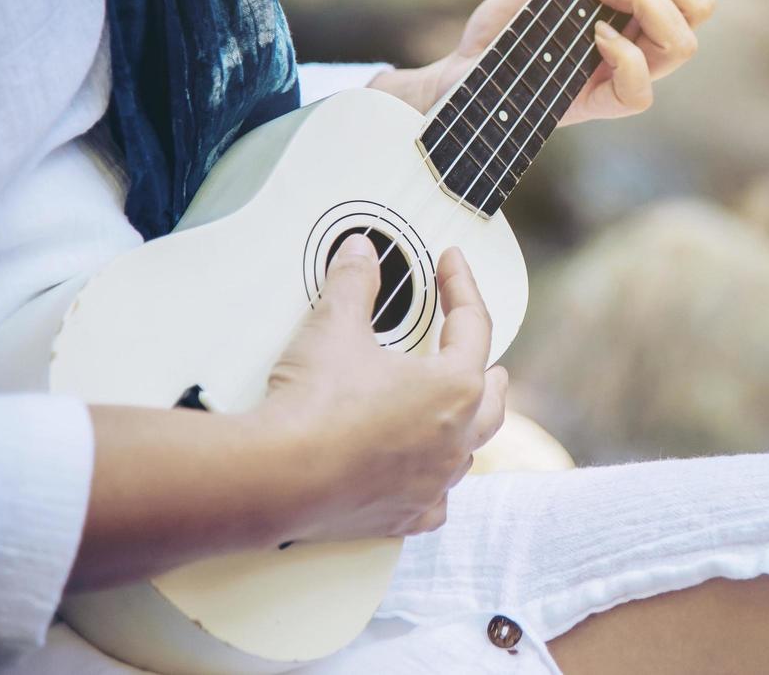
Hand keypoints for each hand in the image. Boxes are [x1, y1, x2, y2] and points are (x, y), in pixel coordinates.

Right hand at [256, 235, 506, 540]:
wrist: (276, 477)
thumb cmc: (312, 405)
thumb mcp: (335, 326)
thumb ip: (355, 282)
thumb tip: (360, 252)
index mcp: (455, 388)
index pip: (473, 324)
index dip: (461, 285)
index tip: (451, 264)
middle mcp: (456, 438)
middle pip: (491, 396)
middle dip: (485, 365)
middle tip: (471, 345)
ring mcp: (434, 482)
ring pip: (469, 449)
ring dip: (466, 424)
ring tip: (456, 409)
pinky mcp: (405, 515)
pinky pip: (436, 501)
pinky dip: (435, 484)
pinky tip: (427, 479)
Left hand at [372, 0, 714, 124]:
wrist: (467, 65)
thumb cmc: (509, 20)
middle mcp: (648, 36)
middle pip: (702, 2)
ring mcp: (632, 72)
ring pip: (684, 43)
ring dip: (646, 2)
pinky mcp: (606, 104)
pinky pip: (641, 91)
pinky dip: (624, 56)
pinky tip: (593, 36)